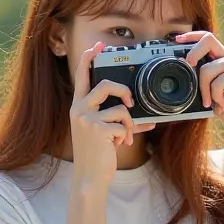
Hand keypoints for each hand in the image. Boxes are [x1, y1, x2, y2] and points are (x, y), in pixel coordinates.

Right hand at [69, 41, 156, 181]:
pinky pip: (122, 125)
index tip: (98, 46)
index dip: (89, 58)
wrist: (89, 177)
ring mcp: (87, 119)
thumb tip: (145, 117)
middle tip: (130, 103)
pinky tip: (120, 145)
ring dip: (128, 123)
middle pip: (105, 85)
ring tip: (124, 136)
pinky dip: (126, 136)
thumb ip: (116, 120)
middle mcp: (79, 109)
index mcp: (78, 106)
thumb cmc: (97, 154)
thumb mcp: (102, 132)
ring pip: (119, 108)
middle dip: (123, 91)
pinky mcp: (97, 130)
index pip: (81, 76)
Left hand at [174, 31, 223, 134]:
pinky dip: (216, 96)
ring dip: (204, 90)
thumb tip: (182, 71)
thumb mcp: (208, 93)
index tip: (177, 40)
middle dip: (193, 53)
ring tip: (210, 103)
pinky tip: (223, 104)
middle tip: (188, 67)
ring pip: (207, 69)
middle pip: (208, 40)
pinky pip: (218, 82)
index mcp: (222, 59)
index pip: (206, 38)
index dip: (191, 36)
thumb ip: (199, 81)